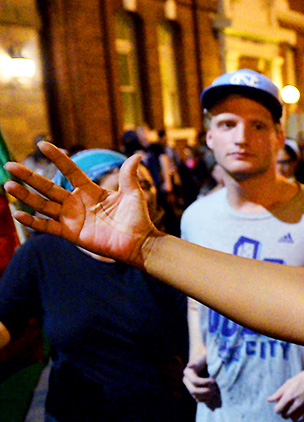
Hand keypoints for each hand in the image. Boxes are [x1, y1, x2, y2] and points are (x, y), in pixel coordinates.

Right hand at [3, 142, 159, 267]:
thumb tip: (137, 155)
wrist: (139, 243)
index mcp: (90, 190)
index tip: (42, 144)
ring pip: (43, 204)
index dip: (57, 158)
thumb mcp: (133, 194)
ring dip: (25, 196)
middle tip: (9, 165)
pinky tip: (18, 213)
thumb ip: (129, 176)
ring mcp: (71, 218)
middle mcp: (77, 202)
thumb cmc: (138, 218)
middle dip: (29, 176)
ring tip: (8, 185)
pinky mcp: (70, 233)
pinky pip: (47, 226)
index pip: (69, 170)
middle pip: (48, 187)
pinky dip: (32, 221)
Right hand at [183, 354, 220, 406]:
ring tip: (215, 391)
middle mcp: (187, 381)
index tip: (213, 380)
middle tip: (215, 388)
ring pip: (196, 397)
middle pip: (194, 391)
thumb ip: (196, 361)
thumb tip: (189, 365)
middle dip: (206, 391)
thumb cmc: (205, 359)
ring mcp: (190, 387)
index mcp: (188, 373)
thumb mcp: (201, 358)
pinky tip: (213, 395)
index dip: (205, 382)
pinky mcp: (195, 393)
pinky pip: (199, 400)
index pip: (195, 381)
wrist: (207, 362)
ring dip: (207, 396)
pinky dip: (206, 399)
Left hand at [267, 362, 303, 421]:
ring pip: (293, 419)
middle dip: (284, 412)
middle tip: (286, 408)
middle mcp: (297, 403)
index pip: (277, 410)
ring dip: (291, 417)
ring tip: (292, 413)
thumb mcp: (290, 382)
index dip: (277, 408)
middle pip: (285, 415)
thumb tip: (269, 400)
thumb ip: (279, 393)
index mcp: (289, 396)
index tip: (280, 406)